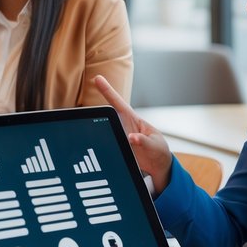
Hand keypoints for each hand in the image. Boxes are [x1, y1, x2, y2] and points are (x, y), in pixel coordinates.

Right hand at [93, 75, 173, 191]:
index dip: (107, 91)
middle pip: (107, 114)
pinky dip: (98, 141)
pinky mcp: (116, 146)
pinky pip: (105, 141)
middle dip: (96, 107)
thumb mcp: (154, 146)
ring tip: (87, 123)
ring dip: (95, 125)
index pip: (118, 103)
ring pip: (103, 128)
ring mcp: (118, 136)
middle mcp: (123, 127)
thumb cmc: (159, 152)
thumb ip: (144, 142)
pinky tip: (92, 144)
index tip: (97, 79)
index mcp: (134, 121)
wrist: (157, 167)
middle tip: (89, 95)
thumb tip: (131, 137)